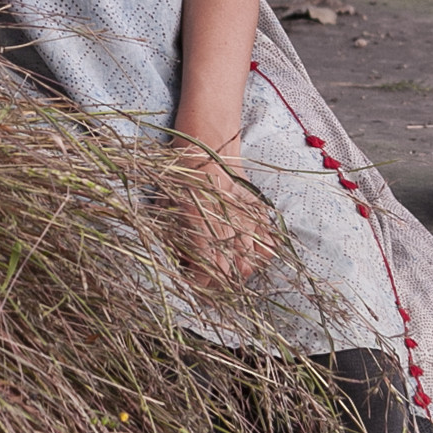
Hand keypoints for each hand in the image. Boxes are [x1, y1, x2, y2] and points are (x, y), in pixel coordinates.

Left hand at [166, 148, 277, 286]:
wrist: (207, 148)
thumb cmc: (181, 177)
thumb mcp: (165, 207)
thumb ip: (172, 239)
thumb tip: (181, 264)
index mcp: (201, 226)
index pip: (205, 271)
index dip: (198, 284)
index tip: (192, 284)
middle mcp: (227, 228)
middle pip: (228, 274)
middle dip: (216, 284)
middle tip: (207, 282)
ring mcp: (247, 222)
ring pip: (249, 264)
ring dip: (236, 273)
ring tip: (226, 271)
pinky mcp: (259, 214)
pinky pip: (267, 246)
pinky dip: (259, 257)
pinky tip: (247, 257)